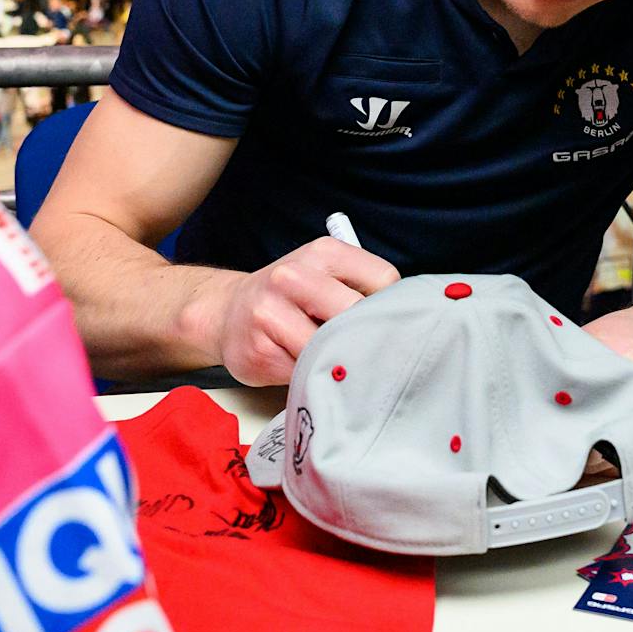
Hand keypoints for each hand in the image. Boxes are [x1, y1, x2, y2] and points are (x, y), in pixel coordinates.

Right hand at [211, 237, 400, 385]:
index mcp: (322, 253)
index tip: (387, 321)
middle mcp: (293, 277)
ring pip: (331, 349)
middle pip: (357, 315)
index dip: (390, 307)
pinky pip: (305, 374)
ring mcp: (271, 315)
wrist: (227, 312)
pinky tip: (307, 369)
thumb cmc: (289, 296)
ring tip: (337, 361)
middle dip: (368, 338)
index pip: (383, 280)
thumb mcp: (324, 273)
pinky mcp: (259, 352)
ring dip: (340, 362)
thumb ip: (360, 289)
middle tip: (372, 351)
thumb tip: (405, 320)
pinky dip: (315, 378)